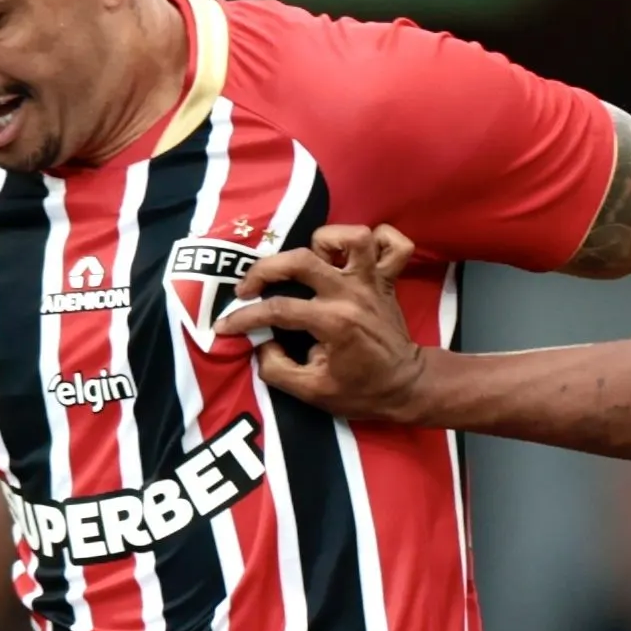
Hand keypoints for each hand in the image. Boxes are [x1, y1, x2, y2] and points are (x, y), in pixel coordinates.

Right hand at [215, 222, 429, 419]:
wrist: (406, 386)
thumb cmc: (359, 391)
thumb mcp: (311, 393)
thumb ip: (277, 369)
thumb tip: (260, 343)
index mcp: (333, 322)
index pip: (277, 309)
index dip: (243, 317)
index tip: (224, 326)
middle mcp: (351, 293)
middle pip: (302, 259)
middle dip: (265, 270)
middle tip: (249, 287)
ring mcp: (372, 282)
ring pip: (353, 237)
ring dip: (325, 242)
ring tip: (309, 262)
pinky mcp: (388, 279)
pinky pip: (393, 244)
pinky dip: (377, 240)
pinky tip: (354, 254)